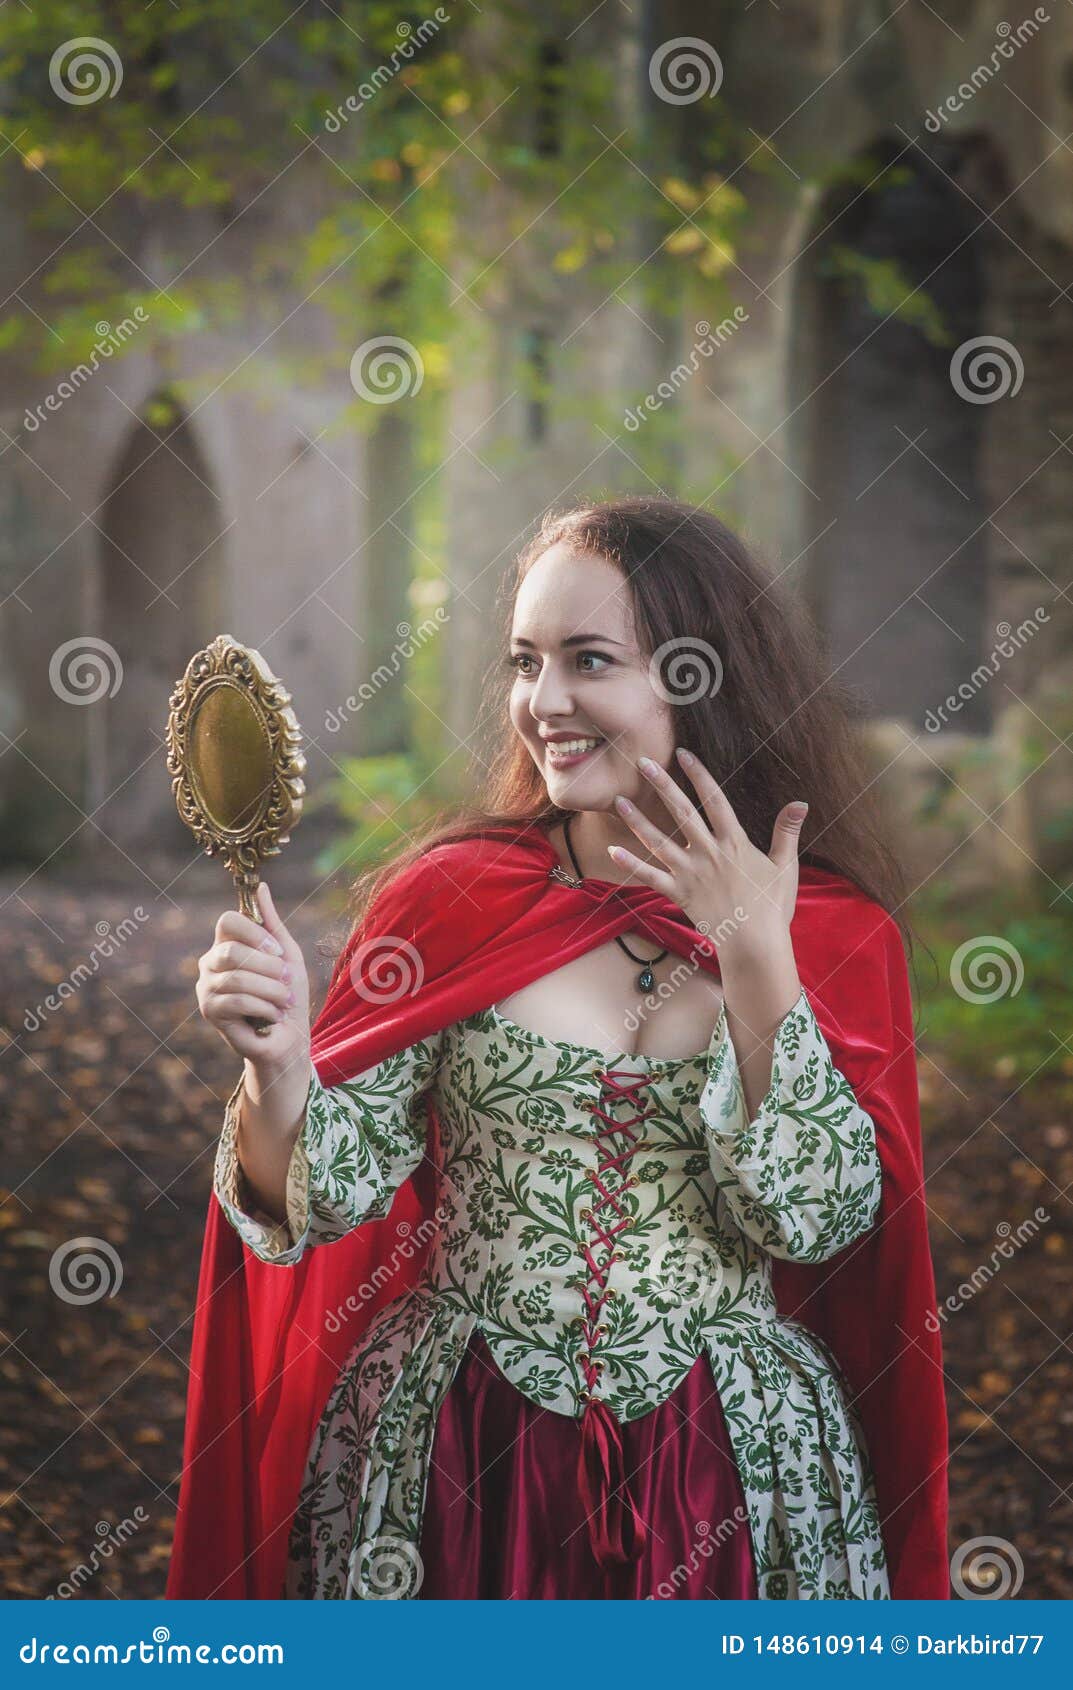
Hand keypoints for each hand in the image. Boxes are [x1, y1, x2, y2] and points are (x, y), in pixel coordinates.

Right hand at [196, 882, 311, 1071]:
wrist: (289, 1037)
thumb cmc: (288, 994)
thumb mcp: (287, 954)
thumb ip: (272, 922)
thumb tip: (261, 885)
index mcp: (227, 943)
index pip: (227, 920)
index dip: (255, 934)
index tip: (278, 952)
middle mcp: (210, 962)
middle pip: (232, 950)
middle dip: (269, 967)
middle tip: (287, 981)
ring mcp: (206, 986)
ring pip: (237, 978)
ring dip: (271, 991)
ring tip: (284, 1001)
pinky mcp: (209, 1011)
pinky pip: (237, 1001)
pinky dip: (264, 1008)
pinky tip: (273, 1016)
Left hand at [608, 747, 806, 951]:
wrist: (755, 943)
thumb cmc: (772, 906)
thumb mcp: (785, 866)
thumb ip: (787, 832)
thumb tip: (800, 803)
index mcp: (734, 842)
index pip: (714, 799)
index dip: (698, 774)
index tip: (683, 753)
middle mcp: (708, 852)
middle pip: (681, 811)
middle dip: (661, 784)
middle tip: (643, 761)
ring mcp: (691, 873)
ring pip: (658, 841)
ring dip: (637, 820)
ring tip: (619, 801)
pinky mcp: (679, 894)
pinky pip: (650, 877)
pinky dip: (630, 864)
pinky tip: (611, 851)